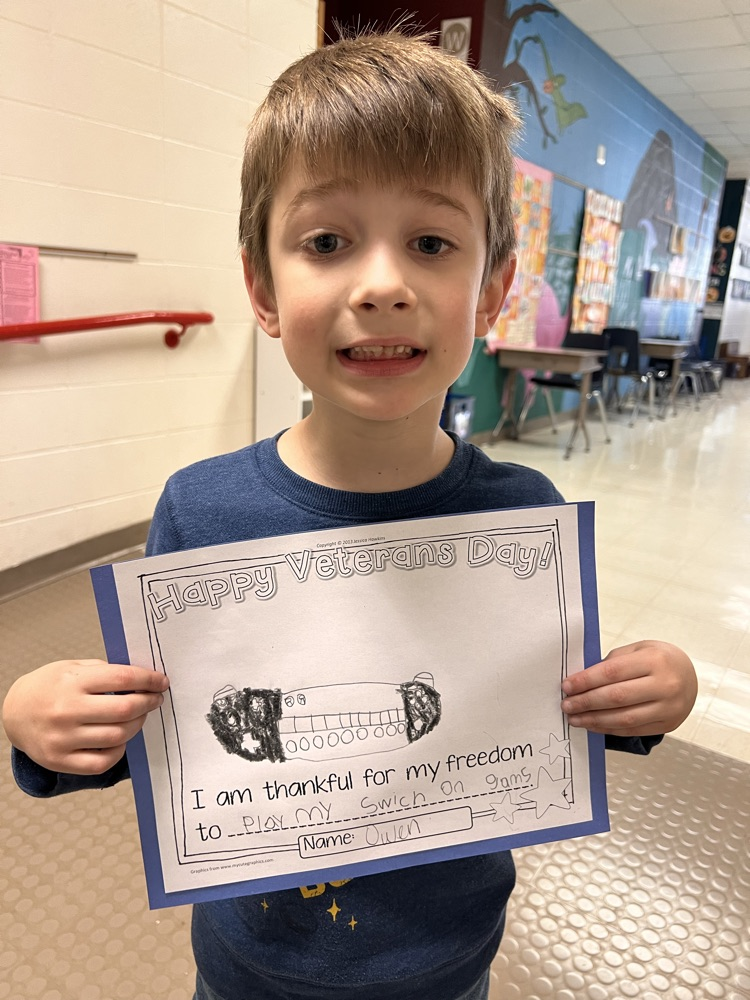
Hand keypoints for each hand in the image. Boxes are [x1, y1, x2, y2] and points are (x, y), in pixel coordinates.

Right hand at [2, 659, 168, 774]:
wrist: (14, 713)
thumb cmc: (48, 687)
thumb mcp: (72, 667)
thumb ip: (104, 671)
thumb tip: (142, 679)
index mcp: (72, 682)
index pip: (122, 679)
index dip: (148, 680)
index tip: (161, 682)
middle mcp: (66, 710)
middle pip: (125, 710)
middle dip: (148, 703)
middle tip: (155, 699)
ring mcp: (63, 738)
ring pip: (118, 736)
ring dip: (138, 725)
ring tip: (139, 716)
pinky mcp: (60, 760)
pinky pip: (102, 762)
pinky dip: (119, 750)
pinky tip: (120, 738)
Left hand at [560, 640, 696, 737]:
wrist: (691, 676)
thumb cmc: (660, 660)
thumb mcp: (638, 649)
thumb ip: (613, 662)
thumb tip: (582, 681)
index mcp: (655, 660)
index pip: (612, 672)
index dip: (586, 681)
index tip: (567, 686)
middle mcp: (665, 685)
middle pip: (617, 697)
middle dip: (586, 702)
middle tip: (567, 704)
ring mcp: (668, 708)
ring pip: (624, 719)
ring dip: (594, 720)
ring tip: (575, 718)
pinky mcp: (667, 724)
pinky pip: (632, 730)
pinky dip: (609, 728)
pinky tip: (593, 724)